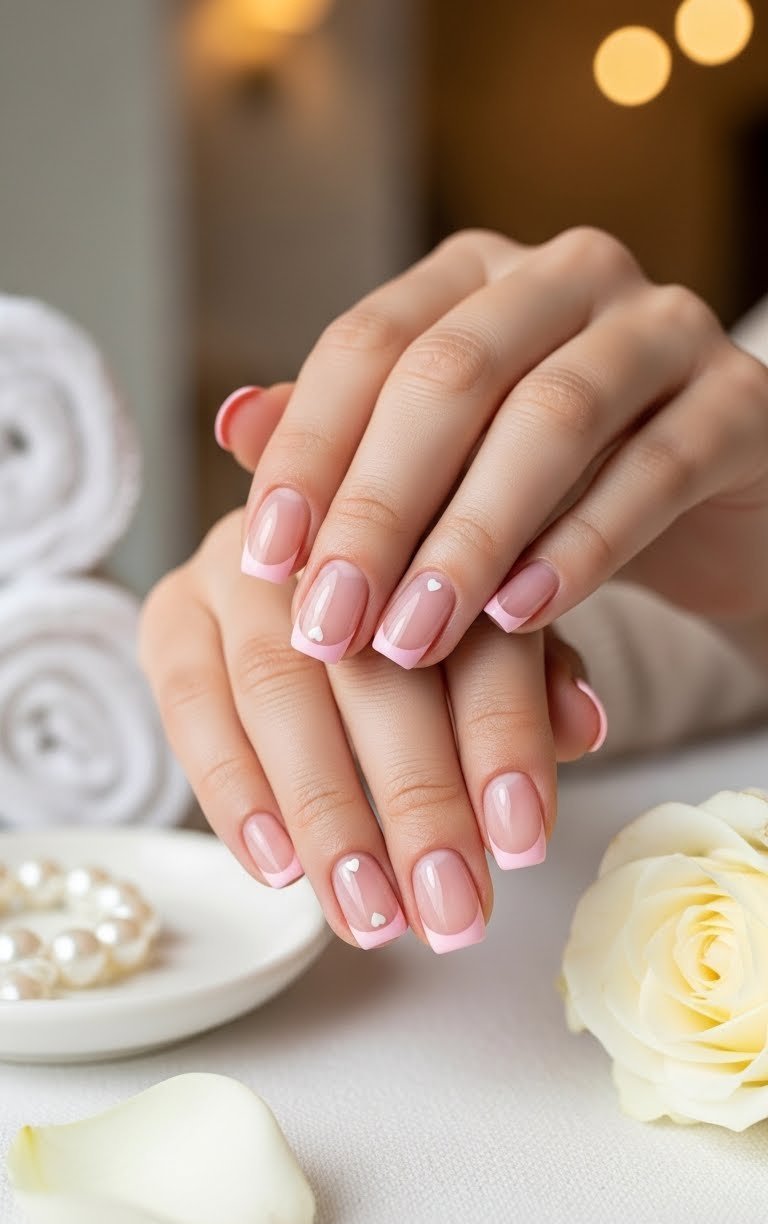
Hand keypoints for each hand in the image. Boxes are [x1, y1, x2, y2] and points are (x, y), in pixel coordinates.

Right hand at [139, 511, 604, 951]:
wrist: (297, 572)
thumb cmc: (419, 621)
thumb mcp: (493, 639)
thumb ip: (533, 680)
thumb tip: (584, 729)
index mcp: (436, 528)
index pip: (477, 635)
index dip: (503, 739)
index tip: (523, 845)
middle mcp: (330, 535)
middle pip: (376, 670)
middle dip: (417, 802)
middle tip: (450, 912)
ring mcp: (239, 567)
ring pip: (279, 693)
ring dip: (328, 816)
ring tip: (371, 916)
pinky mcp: (170, 613)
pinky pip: (190, 705)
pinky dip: (235, 793)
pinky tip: (280, 869)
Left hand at [220, 227, 767, 667]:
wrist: (708, 512)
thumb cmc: (551, 488)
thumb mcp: (442, 470)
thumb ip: (350, 444)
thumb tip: (233, 422)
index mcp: (475, 276)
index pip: (369, 344)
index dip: (309, 453)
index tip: (264, 561)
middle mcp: (566, 277)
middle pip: (451, 373)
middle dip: (378, 508)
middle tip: (331, 622)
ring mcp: (663, 328)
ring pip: (552, 418)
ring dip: (470, 539)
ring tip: (413, 638)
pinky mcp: (739, 402)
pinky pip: (655, 470)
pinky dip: (582, 549)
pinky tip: (523, 618)